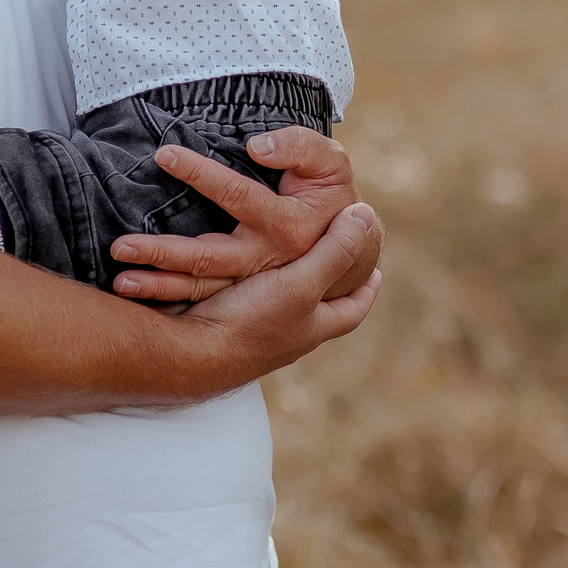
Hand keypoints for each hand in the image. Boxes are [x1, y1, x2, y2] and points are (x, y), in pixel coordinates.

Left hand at [109, 127, 359, 306]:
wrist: (355, 252)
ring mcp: (253, 283)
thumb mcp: (331, 164)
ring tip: (120, 282)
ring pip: (201, 289)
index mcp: (287, 225)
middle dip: (163, 253)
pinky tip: (137, 302)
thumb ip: (300, 146)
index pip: (237, 196)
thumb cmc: (334, 195)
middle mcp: (266, 260)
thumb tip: (258, 146)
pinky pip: (202, 302)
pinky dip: (170, 304)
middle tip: (120, 247)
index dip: (201, 173)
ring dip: (159, 288)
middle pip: (208, 258)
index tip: (164, 154)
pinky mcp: (242, 294)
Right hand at [180, 201, 384, 380]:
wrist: (191, 352)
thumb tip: (364, 216)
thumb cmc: (251, 322)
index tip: (376, 272)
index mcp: (314, 327)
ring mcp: (257, 333)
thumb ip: (334, 252)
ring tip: (283, 251)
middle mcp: (289, 334)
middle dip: (323, 280)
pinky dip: (244, 281)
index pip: (352, 308)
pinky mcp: (226, 324)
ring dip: (281, 278)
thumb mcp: (301, 283)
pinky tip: (235, 263)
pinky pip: (243, 299)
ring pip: (278, 301)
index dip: (366, 289)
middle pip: (317, 305)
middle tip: (329, 253)